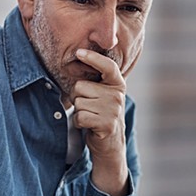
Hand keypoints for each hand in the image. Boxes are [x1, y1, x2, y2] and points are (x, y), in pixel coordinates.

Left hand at [70, 48, 129, 195]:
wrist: (110, 143)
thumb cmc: (100, 114)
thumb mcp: (102, 94)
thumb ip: (94, 81)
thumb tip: (77, 60)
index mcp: (117, 84)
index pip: (107, 66)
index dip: (93, 58)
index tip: (79, 52)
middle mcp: (117, 95)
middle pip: (81, 87)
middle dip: (77, 97)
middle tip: (88, 107)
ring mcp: (114, 110)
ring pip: (79, 103)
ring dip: (79, 112)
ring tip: (90, 116)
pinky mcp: (107, 124)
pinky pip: (80, 117)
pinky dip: (79, 123)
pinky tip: (88, 125)